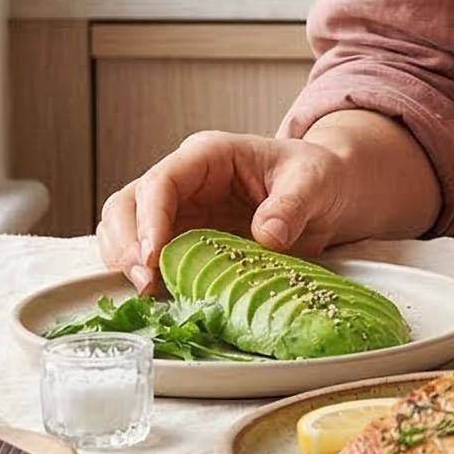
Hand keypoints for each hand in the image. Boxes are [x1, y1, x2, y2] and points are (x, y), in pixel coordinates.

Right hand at [95, 130, 352, 292]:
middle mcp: (184, 181)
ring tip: (149, 293)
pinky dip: (143, 277)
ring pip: (124, 231)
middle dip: (126, 244)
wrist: (330, 194)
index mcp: (208, 156)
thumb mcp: (313, 183)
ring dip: (126, 262)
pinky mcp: (183, 242)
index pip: (161, 182)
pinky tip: (160, 298)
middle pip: (126, 205)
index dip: (149, 219)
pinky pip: (146, 258)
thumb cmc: (318, 177)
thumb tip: (267, 235)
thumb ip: (291, 205)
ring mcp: (179, 213)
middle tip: (146, 283)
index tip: (153, 257)